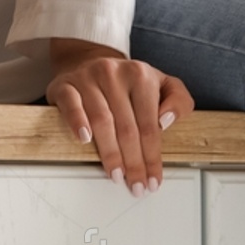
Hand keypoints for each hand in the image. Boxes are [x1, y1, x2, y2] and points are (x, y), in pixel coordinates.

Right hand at [46, 39, 193, 195]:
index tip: (153, 179)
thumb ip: (179, 102)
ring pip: (102, 121)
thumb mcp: (164, 85)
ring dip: (110, 153)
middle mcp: (114, 74)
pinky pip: (71, 105)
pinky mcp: (65, 85)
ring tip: (117, 175)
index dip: (152, 156)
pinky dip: (78, 122)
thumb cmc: (130, 82)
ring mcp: (88, 78)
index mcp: (141, 75)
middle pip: (127, 128)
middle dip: (134, 162)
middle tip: (137, 185)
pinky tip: (85, 140)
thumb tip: (166, 121)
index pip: (149, 125)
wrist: (91, 60)